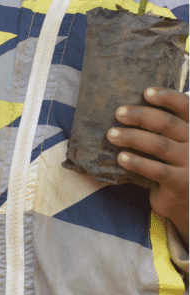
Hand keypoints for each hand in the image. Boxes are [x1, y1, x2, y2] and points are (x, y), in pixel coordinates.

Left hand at [107, 88, 188, 244]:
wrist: (184, 202)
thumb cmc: (172, 163)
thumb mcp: (173, 141)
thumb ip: (162, 125)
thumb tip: (126, 106)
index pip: (185, 106)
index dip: (167, 97)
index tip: (146, 92)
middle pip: (166, 123)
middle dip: (140, 115)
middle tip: (118, 113)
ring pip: (159, 145)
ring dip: (132, 137)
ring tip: (111, 135)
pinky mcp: (181, 183)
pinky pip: (157, 170)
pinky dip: (137, 162)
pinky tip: (121, 158)